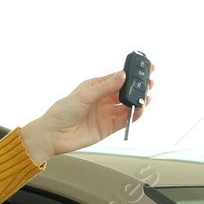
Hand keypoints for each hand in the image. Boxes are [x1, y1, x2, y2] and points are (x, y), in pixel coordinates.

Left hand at [19, 67, 155, 163]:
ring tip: (146, 97)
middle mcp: (103, 99)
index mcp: (96, 87)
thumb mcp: (84, 95)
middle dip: (138, 88)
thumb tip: (122, 76)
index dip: (131, 74)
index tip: (144, 69)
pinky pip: (125, 120)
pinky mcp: (108, 127)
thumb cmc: (61, 112)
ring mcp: (106, 113)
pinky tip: (139, 110)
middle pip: (126, 92)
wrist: (53, 135)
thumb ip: (105, 87)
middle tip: (149, 83)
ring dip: (138, 101)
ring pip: (127, 106)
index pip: (118, 78)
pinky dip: (133, 115)